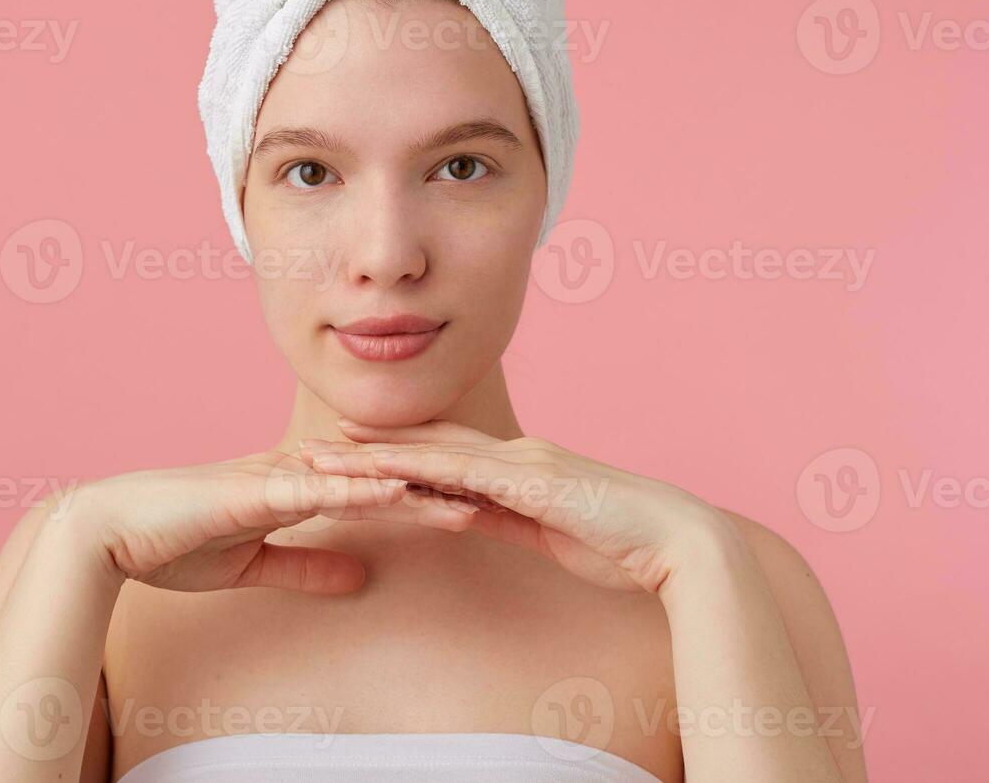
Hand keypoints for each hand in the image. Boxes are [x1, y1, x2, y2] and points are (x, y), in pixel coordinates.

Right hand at [67, 449, 481, 596]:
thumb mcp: (255, 566)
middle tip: (493, 499)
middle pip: (380, 479)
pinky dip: (353, 493)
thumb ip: (306, 566)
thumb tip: (360, 576)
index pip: (375, 492)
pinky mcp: (252, 491)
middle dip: (435, 489)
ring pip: (357, 480)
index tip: (474, 509)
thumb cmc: (173, 543)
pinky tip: (390, 496)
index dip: (424, 500)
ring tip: (464, 500)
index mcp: (297, 489)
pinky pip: (312, 491)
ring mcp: (275, 478)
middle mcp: (293, 474)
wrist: (109, 532)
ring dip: (412, 490)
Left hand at [294, 419, 731, 594]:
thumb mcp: (548, 531)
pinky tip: (377, 469)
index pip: (444, 454)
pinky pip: (459, 475)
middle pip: (426, 445)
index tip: (347, 449)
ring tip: (322, 453)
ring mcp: (521, 464)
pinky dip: (414, 469)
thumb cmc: (622, 544)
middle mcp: (515, 455)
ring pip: (431, 453)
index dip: (393, 449)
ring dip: (374, 454)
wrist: (675, 542)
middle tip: (312, 445)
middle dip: (368, 444)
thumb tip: (464, 515)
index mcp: (520, 466)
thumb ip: (506, 518)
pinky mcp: (528, 484)